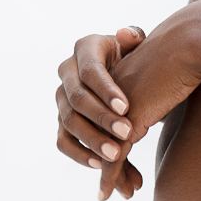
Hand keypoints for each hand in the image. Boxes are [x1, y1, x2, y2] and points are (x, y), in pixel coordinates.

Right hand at [56, 27, 146, 199]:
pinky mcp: (63, 121)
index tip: (127, 107)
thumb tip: (128, 34)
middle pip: (77, 99)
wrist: (131, 70)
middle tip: (127, 135)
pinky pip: (63, 142)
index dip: (106, 90)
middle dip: (102, 120)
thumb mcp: (138, 45)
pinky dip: (80, 155)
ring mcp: (62, 98)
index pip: (89, 70)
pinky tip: (102, 166)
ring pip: (69, 123)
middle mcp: (67, 71)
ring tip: (116, 156)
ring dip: (92, 141)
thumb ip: (135, 39)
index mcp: (85, 48)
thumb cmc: (137, 55)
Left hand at [95, 10, 200, 200]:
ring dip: (110, 175)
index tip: (121, 165)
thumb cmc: (182, 57)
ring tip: (125, 193)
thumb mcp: (159, 77)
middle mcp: (102, 96)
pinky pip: (110, 156)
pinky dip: (109, 177)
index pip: (97, 120)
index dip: (106, 145)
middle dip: (107, 165)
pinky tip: (107, 194)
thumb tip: (155, 107)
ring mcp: (109, 109)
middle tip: (120, 188)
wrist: (187, 45)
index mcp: (109, 83)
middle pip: (94, 137)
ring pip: (100, 150)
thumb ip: (151, 93)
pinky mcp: (123, 121)